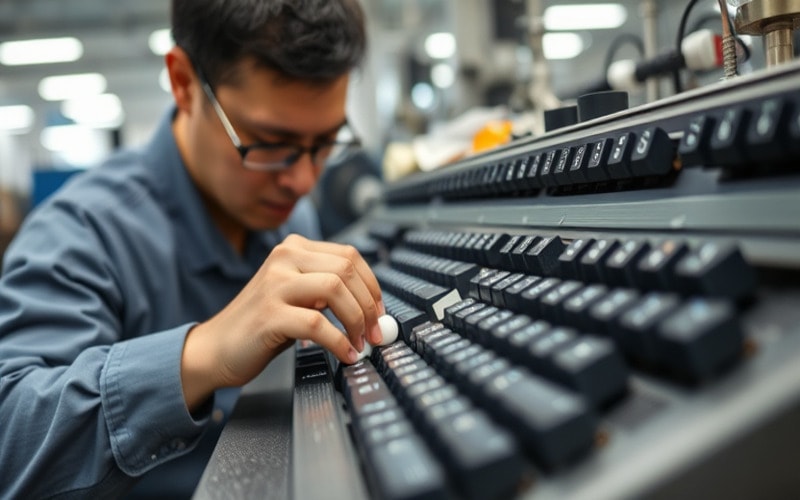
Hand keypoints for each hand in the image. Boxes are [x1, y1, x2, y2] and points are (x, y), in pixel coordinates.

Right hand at [180, 234, 382, 409]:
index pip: (349, 255)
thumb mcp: (297, 296)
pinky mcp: (270, 314)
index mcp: (294, 249)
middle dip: (369, 305)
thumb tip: (373, 306)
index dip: (372, 285)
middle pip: (346, 270)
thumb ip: (328, 290)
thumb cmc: (261, 325)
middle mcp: (284, 258)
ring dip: (357, 321)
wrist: (216, 348)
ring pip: (336, 290)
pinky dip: (339, 343)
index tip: (380, 311)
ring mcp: (275, 284)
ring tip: (360, 342)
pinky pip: (318, 325)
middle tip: (376, 332)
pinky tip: (345, 355)